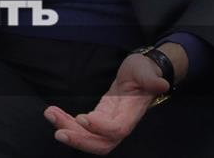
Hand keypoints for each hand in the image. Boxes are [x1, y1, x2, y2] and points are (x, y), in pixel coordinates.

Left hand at [42, 51, 170, 154]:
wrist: (140, 74)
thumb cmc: (144, 71)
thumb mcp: (147, 70)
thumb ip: (152, 78)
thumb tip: (162, 83)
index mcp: (131, 114)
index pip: (117, 129)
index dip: (100, 128)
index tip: (83, 118)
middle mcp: (119, 123)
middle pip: (101, 143)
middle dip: (79, 141)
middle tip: (59, 132)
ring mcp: (107, 123)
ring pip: (88, 138)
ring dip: (68, 130)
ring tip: (51, 114)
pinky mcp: (98, 118)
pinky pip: (81, 128)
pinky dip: (66, 122)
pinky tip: (54, 113)